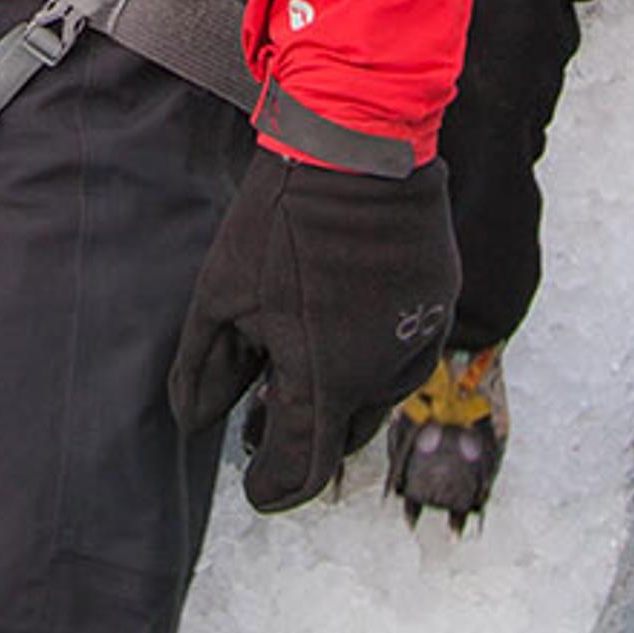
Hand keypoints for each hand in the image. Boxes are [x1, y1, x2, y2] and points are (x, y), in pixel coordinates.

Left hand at [170, 152, 460, 513]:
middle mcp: (383, 375)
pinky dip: (367, 357)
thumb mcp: (222, 295)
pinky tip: (335, 324)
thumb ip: (206, 369)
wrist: (360, 145)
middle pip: (342, 439)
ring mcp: (418, 339)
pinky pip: (402, 352)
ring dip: (338, 397)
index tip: (255, 488)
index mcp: (328, 381)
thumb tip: (194, 423)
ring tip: (294, 366)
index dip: (274, 487)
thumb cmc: (284, 217)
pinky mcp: (439, 304)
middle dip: (302, 440)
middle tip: (262, 421)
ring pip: (377, 397)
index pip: (304, 468)